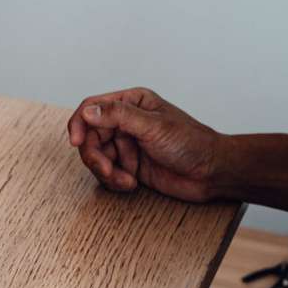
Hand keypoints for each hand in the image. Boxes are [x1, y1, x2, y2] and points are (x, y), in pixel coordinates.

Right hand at [66, 87, 223, 201]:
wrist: (211, 173)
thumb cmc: (191, 143)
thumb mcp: (153, 126)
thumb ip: (118, 116)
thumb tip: (88, 111)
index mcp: (131, 103)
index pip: (92, 107)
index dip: (79, 124)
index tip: (76, 142)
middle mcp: (125, 122)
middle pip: (89, 136)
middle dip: (95, 156)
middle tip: (107, 169)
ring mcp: (126, 145)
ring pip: (95, 156)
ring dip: (105, 171)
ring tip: (123, 180)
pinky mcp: (128, 166)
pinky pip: (106, 173)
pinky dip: (114, 181)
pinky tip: (131, 184)